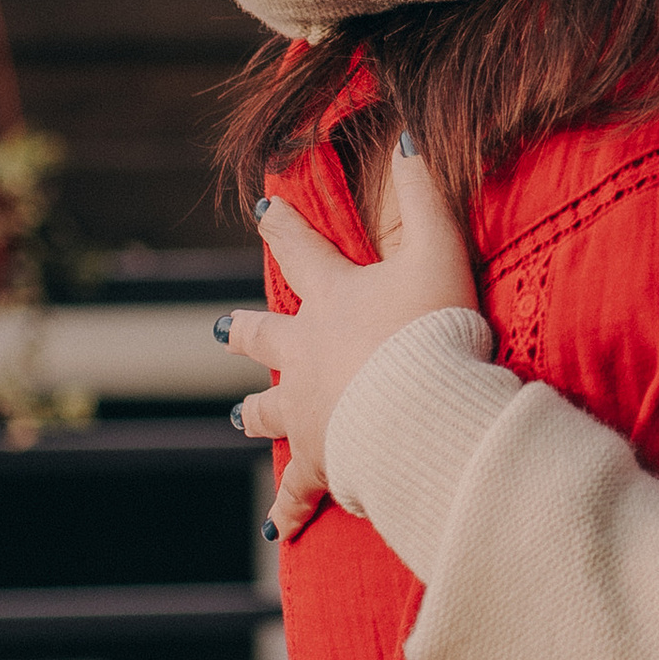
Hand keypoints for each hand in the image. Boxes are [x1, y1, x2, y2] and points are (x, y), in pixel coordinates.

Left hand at [225, 140, 481, 542]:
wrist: (417, 410)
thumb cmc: (431, 329)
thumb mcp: (438, 250)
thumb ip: (427, 193)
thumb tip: (413, 131)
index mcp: (334, 299)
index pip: (302, 250)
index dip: (284, 224)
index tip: (264, 206)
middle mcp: (307, 353)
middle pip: (266, 337)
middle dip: (245, 329)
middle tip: (220, 327)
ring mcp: (308, 409)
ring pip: (268, 410)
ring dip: (255, 411)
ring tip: (239, 415)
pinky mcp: (321, 458)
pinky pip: (300, 487)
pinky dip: (291, 505)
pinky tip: (278, 528)